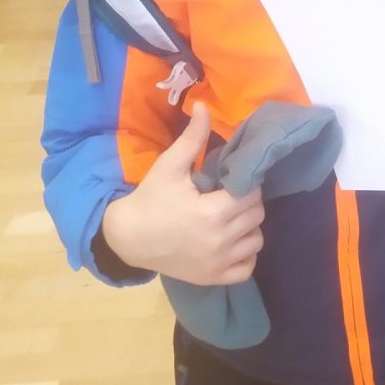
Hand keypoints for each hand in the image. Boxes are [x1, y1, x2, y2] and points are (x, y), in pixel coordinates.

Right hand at [101, 103, 265, 283]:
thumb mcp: (170, 166)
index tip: (231, 180)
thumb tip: (204, 106)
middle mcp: (219, 240)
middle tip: (230, 196)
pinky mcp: (213, 278)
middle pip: (257, 215)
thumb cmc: (150, 199)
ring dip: (248, 227)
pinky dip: (245, 255)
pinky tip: (232, 242)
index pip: (251, 193)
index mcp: (212, 212)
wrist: (127, 238)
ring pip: (256, 240)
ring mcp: (217, 263)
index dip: (245, 183)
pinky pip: (247, 268)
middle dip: (247, 201)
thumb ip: (192, 138)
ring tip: (231, 218)